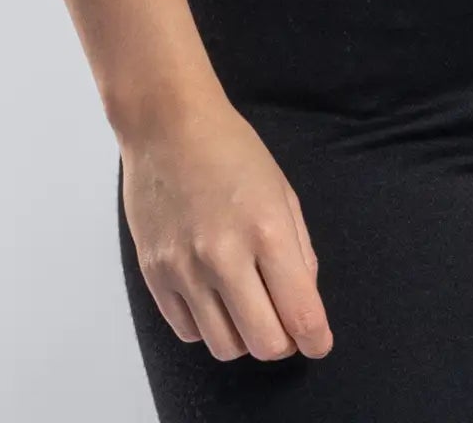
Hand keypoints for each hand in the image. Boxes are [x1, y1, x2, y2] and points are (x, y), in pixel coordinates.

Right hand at [120, 94, 333, 361]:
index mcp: (267, 231)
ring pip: (224, 347)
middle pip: (264, 344)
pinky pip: (187, 332)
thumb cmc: (231, 150)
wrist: (166, 124)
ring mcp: (184, 269)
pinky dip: (207, 326)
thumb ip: (299, 252)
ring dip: (244, 338)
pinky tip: (214, 297)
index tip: (318, 342)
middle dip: (283, 343)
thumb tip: (303, 304)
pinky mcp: (154, 275)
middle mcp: (224, 256)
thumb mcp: (282, 192)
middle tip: (284, 322)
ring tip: (247, 306)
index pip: (300, 316)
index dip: (316, 340)